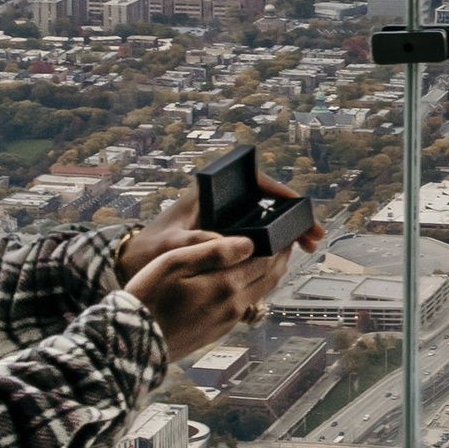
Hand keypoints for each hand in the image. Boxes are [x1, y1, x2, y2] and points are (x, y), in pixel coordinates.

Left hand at [119, 168, 323, 275]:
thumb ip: (197, 243)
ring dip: (288, 231)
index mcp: (208, 193)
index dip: (280, 194)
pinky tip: (287, 257)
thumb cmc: (148, 250)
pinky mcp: (224, 236)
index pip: (254, 182)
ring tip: (307, 246)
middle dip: (293, 216)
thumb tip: (232, 244)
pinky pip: (257, 235)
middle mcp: (220, 203)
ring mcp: (224, 219)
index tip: (299, 207)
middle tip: (314, 235)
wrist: (134, 265)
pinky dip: (275, 244)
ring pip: (266, 218)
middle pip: (267, 201)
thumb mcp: (172, 246)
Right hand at [124, 235, 294, 361]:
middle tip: (286, 241)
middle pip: (269, 277)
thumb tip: (248, 243)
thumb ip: (213, 251)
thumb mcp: (174, 263)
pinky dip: (254, 288)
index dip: (278, 243)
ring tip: (272, 257)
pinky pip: (246, 305)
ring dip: (270, 273)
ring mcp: (227, 320)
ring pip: (260, 292)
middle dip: (280, 258)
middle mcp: (233, 305)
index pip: (266, 259)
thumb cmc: (147, 298)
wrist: (134, 341)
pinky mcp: (218, 330)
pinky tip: (246, 280)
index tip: (285, 230)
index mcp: (226, 285)